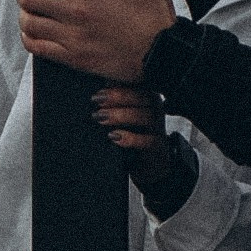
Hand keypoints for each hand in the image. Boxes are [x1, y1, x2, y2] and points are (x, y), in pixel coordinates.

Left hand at [18, 0, 175, 84]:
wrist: (165, 54)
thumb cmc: (156, 13)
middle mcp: (77, 11)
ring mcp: (74, 36)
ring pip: (29, 23)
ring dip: (27, 15)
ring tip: (33, 12)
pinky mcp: (75, 58)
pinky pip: (37, 47)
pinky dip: (30, 38)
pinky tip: (36, 33)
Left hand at [94, 79, 183, 199]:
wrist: (148, 166)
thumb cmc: (130, 136)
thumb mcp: (119, 117)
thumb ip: (110, 102)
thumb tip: (92, 89)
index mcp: (146, 98)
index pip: (136, 85)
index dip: (118, 84)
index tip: (98, 89)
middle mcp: (155, 110)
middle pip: (142, 97)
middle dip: (118, 97)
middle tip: (96, 100)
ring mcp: (158, 128)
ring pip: (146, 116)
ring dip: (121, 115)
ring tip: (99, 117)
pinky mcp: (158, 148)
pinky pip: (148, 141)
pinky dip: (131, 138)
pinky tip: (113, 137)